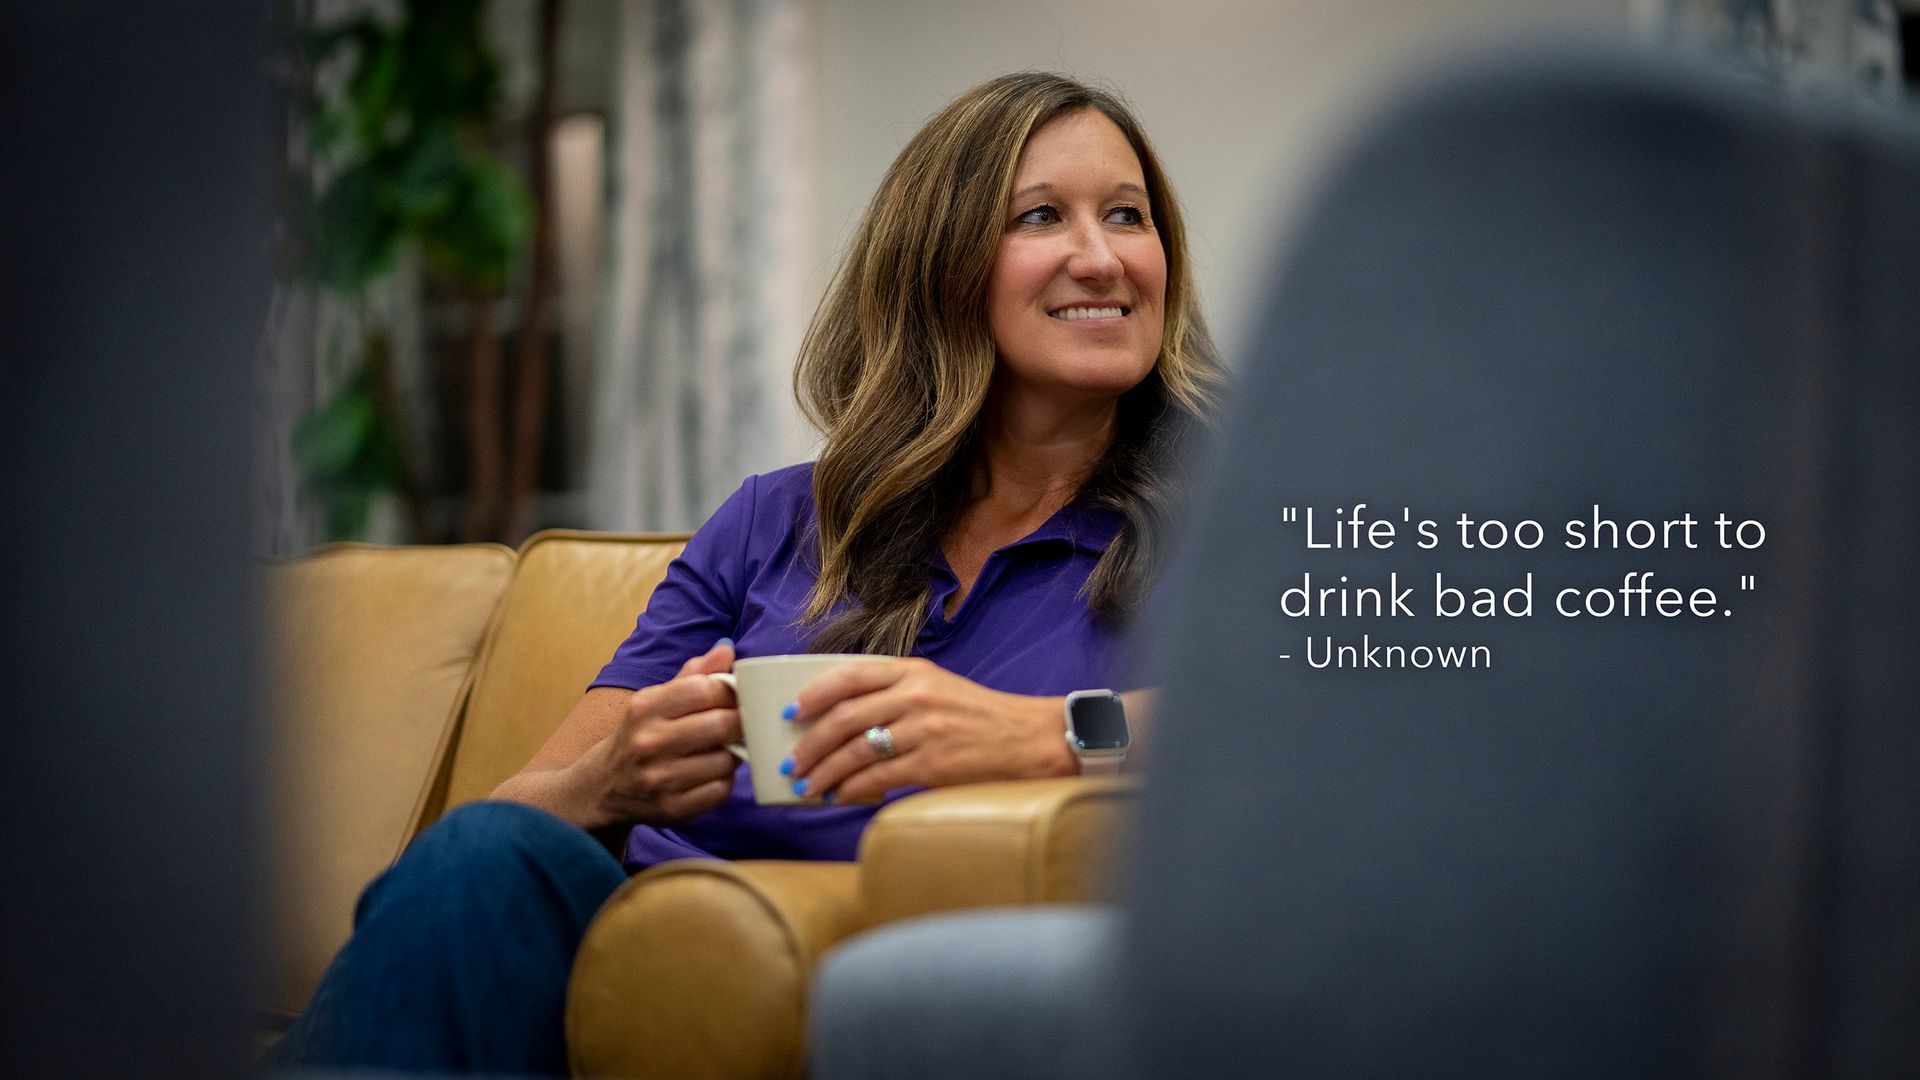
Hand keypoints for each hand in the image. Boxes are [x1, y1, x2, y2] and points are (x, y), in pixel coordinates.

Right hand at [577, 639, 742, 827]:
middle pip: (722, 725)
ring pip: (726, 760)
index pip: (704, 688)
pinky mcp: (672, 810)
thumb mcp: (655, 699)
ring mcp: (659, 779)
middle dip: (739, 723)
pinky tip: (709, 774)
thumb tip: (727, 648)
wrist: (603, 787)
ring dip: (732, 755)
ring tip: (719, 750)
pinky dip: (723, 782)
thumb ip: (693, 674)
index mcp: (644, 707)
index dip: (730, 690)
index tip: (735, 696)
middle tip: (737, 724)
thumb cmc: (639, 735)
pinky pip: (720, 791)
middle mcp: (648, 743)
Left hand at [783, 657, 1074, 802]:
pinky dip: (851, 789)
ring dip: (824, 772)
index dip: (814, 694)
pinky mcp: (933, 764)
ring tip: (806, 787)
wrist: (1029, 738)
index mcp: (913, 670)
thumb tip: (841, 721)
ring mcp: (924, 729)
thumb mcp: (937, 687)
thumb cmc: (979, 716)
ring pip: (856, 750)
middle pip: (844, 717)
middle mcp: (916, 695)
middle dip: (810, 744)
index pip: (850, 674)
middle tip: (791, 763)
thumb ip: (895, 692)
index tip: (791, 713)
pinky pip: (878, 778)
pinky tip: (839, 796)